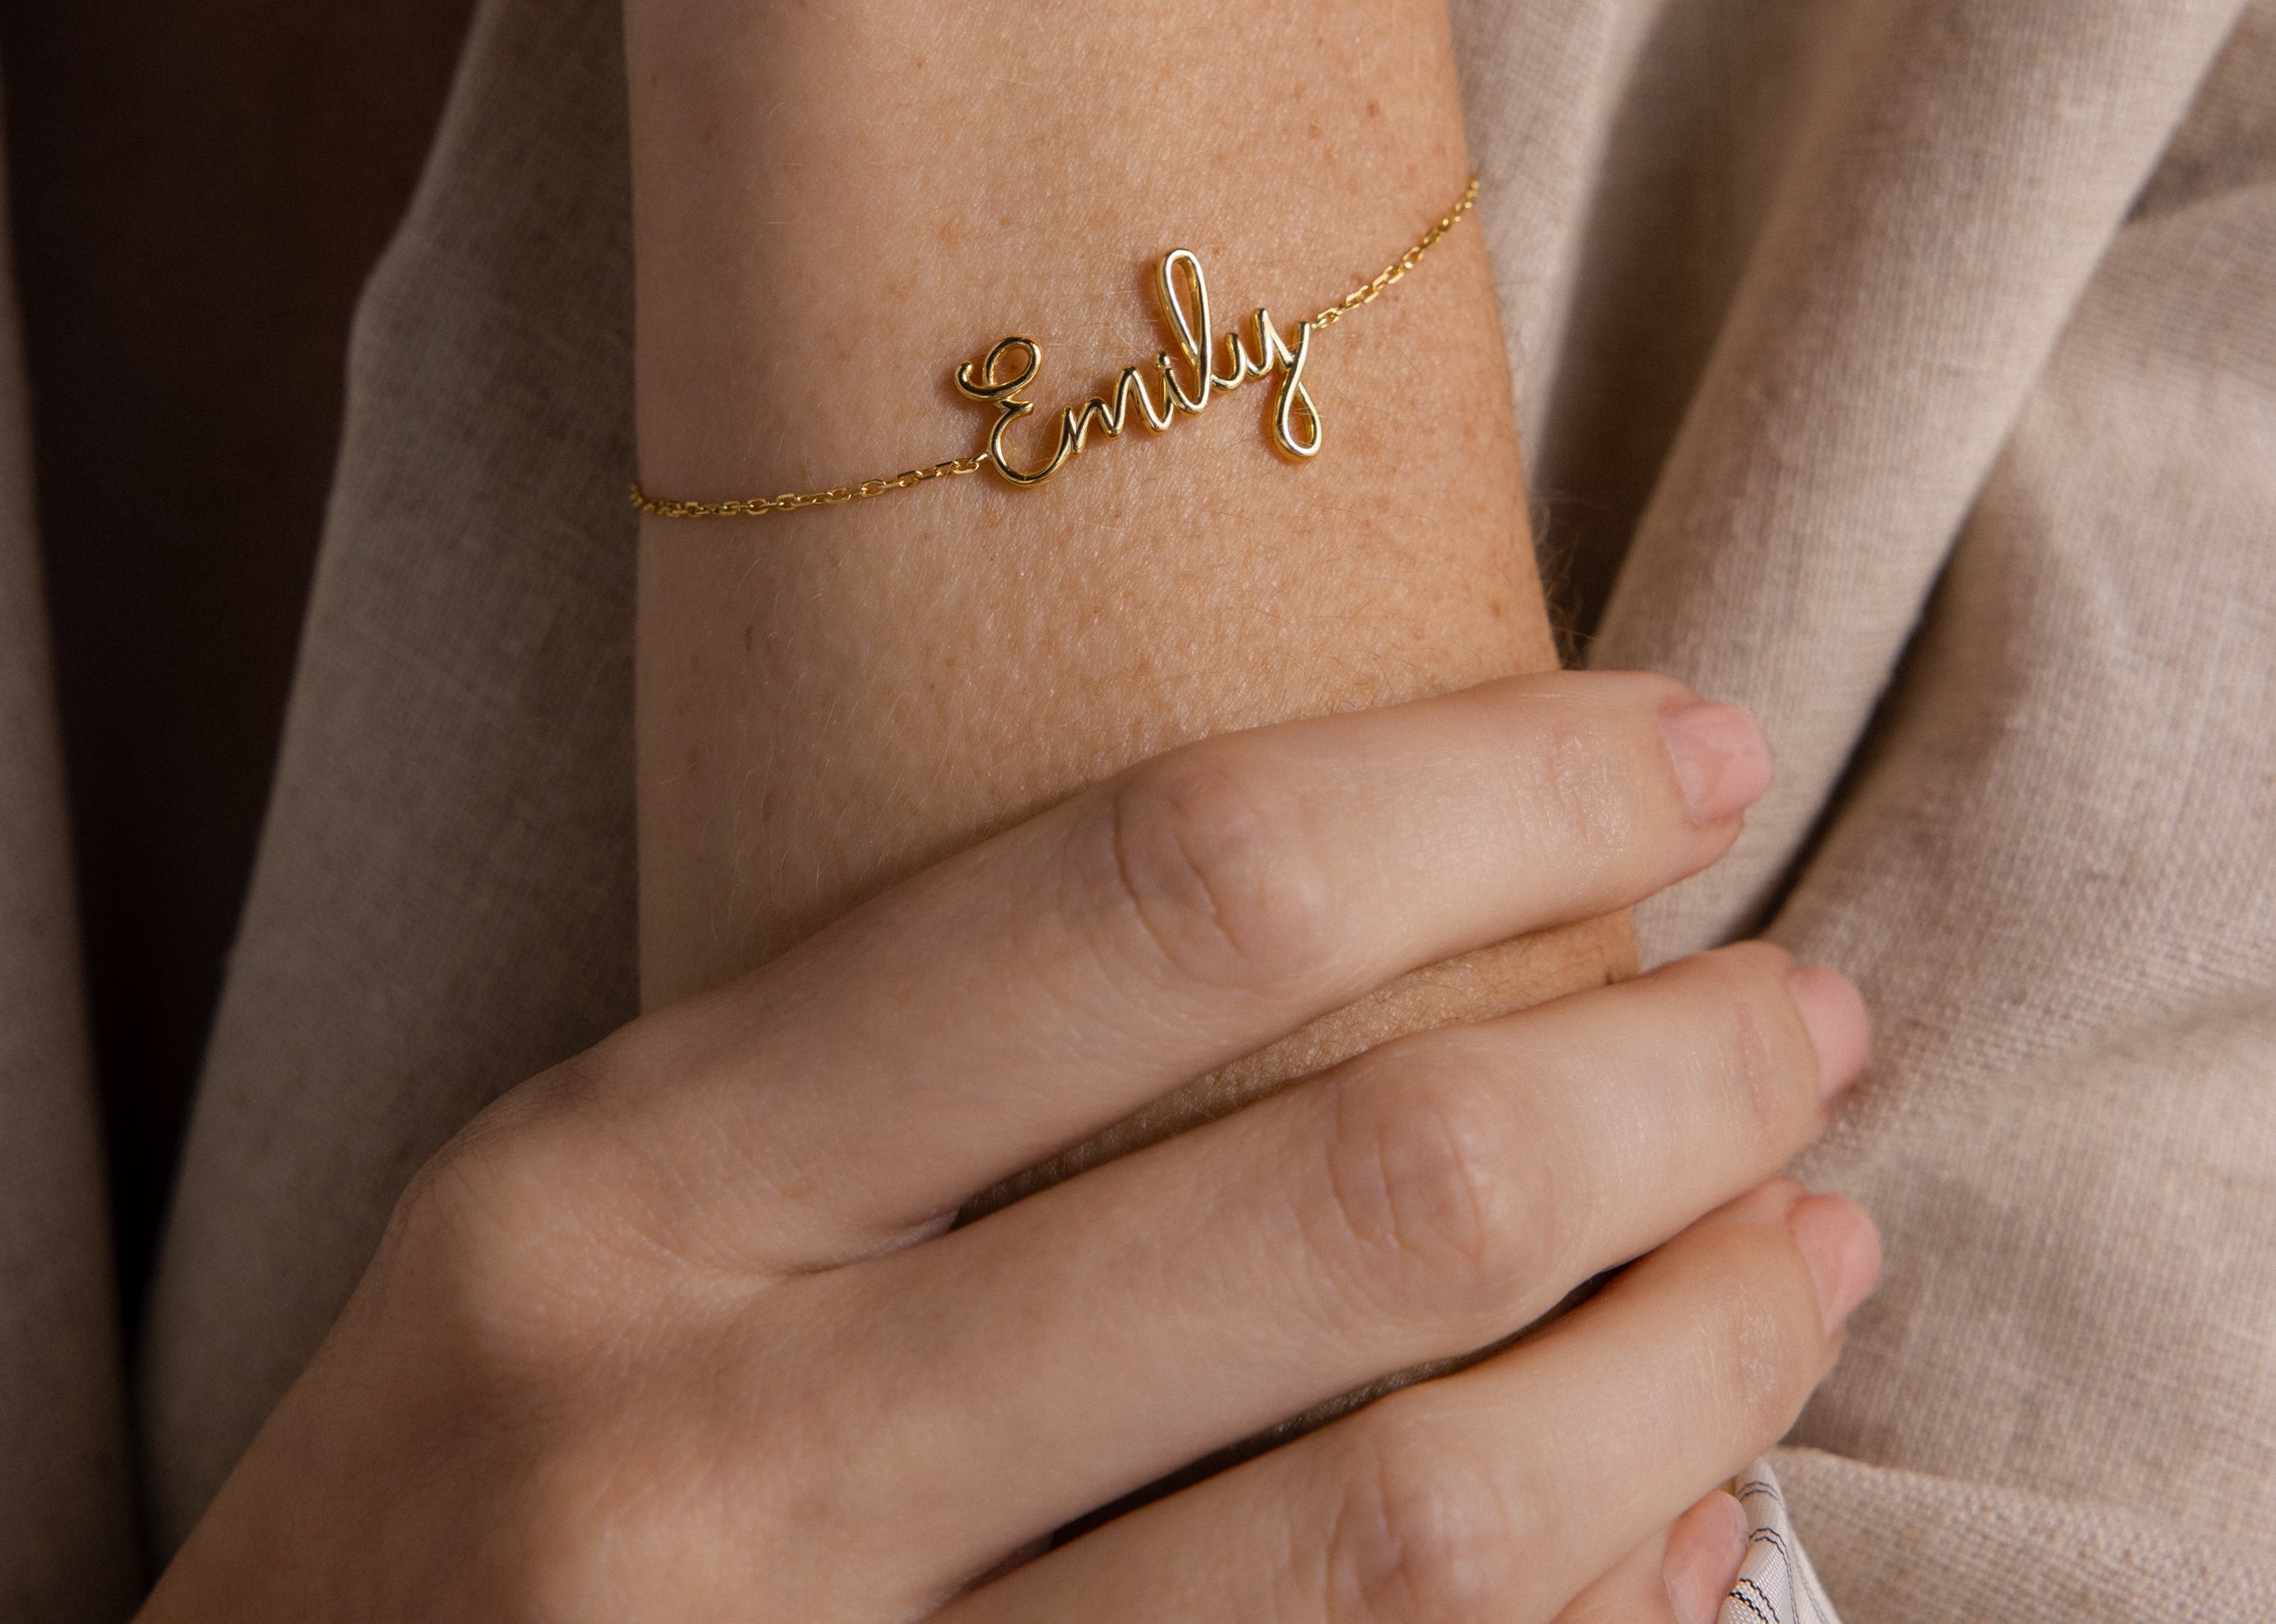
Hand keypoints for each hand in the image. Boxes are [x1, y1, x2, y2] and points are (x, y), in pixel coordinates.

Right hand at [141, 674, 1874, 1620]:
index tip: (1687, 739)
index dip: (1481, 791)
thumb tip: (1376, 923)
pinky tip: (1693, 1518)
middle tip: (1810, 1009)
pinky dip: (1595, 1619)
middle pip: (1346, 1194)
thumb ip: (907, 1090)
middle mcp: (711, 1444)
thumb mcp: (598, 1227)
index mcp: (615, 1183)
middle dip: (1662, 1078)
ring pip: (1414, 1520)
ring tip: (1813, 1239)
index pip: (1152, 887)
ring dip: (1696, 1359)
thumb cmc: (462, 1506)